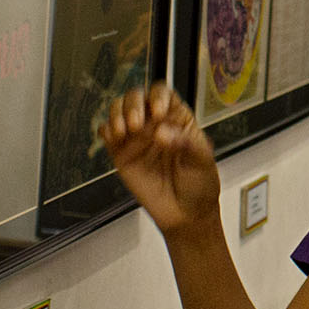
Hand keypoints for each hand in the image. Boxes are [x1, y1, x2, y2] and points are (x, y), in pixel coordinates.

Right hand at [98, 83, 219, 234]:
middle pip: (137, 97)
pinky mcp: (121, 154)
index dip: (157, 97)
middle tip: (137, 125)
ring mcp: (137, 138)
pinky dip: (105, 130)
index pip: (162, 93)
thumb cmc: (199, 184)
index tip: (159, 113)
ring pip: (119, 110)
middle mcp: (155, 123)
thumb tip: (162, 132)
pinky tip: (114, 137)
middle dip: (133, 105)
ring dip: (117, 114)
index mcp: (177, 118)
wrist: (186, 214)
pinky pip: (107, 134)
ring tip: (124, 131)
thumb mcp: (203, 160)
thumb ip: (186, 143)